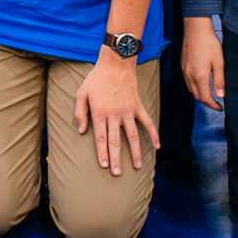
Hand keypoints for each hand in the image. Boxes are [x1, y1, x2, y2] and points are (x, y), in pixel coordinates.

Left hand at [73, 50, 158, 174]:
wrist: (115, 63)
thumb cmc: (96, 79)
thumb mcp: (81, 93)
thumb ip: (80, 113)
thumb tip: (81, 131)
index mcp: (100, 112)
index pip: (101, 137)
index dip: (102, 152)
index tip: (104, 166)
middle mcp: (114, 115)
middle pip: (116, 140)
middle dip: (116, 158)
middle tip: (117, 173)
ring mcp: (128, 111)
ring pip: (132, 135)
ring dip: (135, 152)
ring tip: (137, 166)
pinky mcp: (137, 106)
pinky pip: (147, 122)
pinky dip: (153, 134)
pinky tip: (157, 146)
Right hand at [181, 18, 224, 110]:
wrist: (196, 28)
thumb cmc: (209, 43)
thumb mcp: (219, 62)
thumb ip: (220, 80)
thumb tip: (221, 95)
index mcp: (199, 76)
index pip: (205, 98)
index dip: (212, 105)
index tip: (220, 108)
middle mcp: (189, 75)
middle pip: (196, 96)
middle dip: (206, 102)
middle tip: (216, 103)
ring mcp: (184, 70)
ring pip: (191, 89)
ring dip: (199, 95)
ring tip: (210, 94)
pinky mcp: (182, 65)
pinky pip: (187, 81)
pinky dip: (194, 87)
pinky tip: (202, 83)